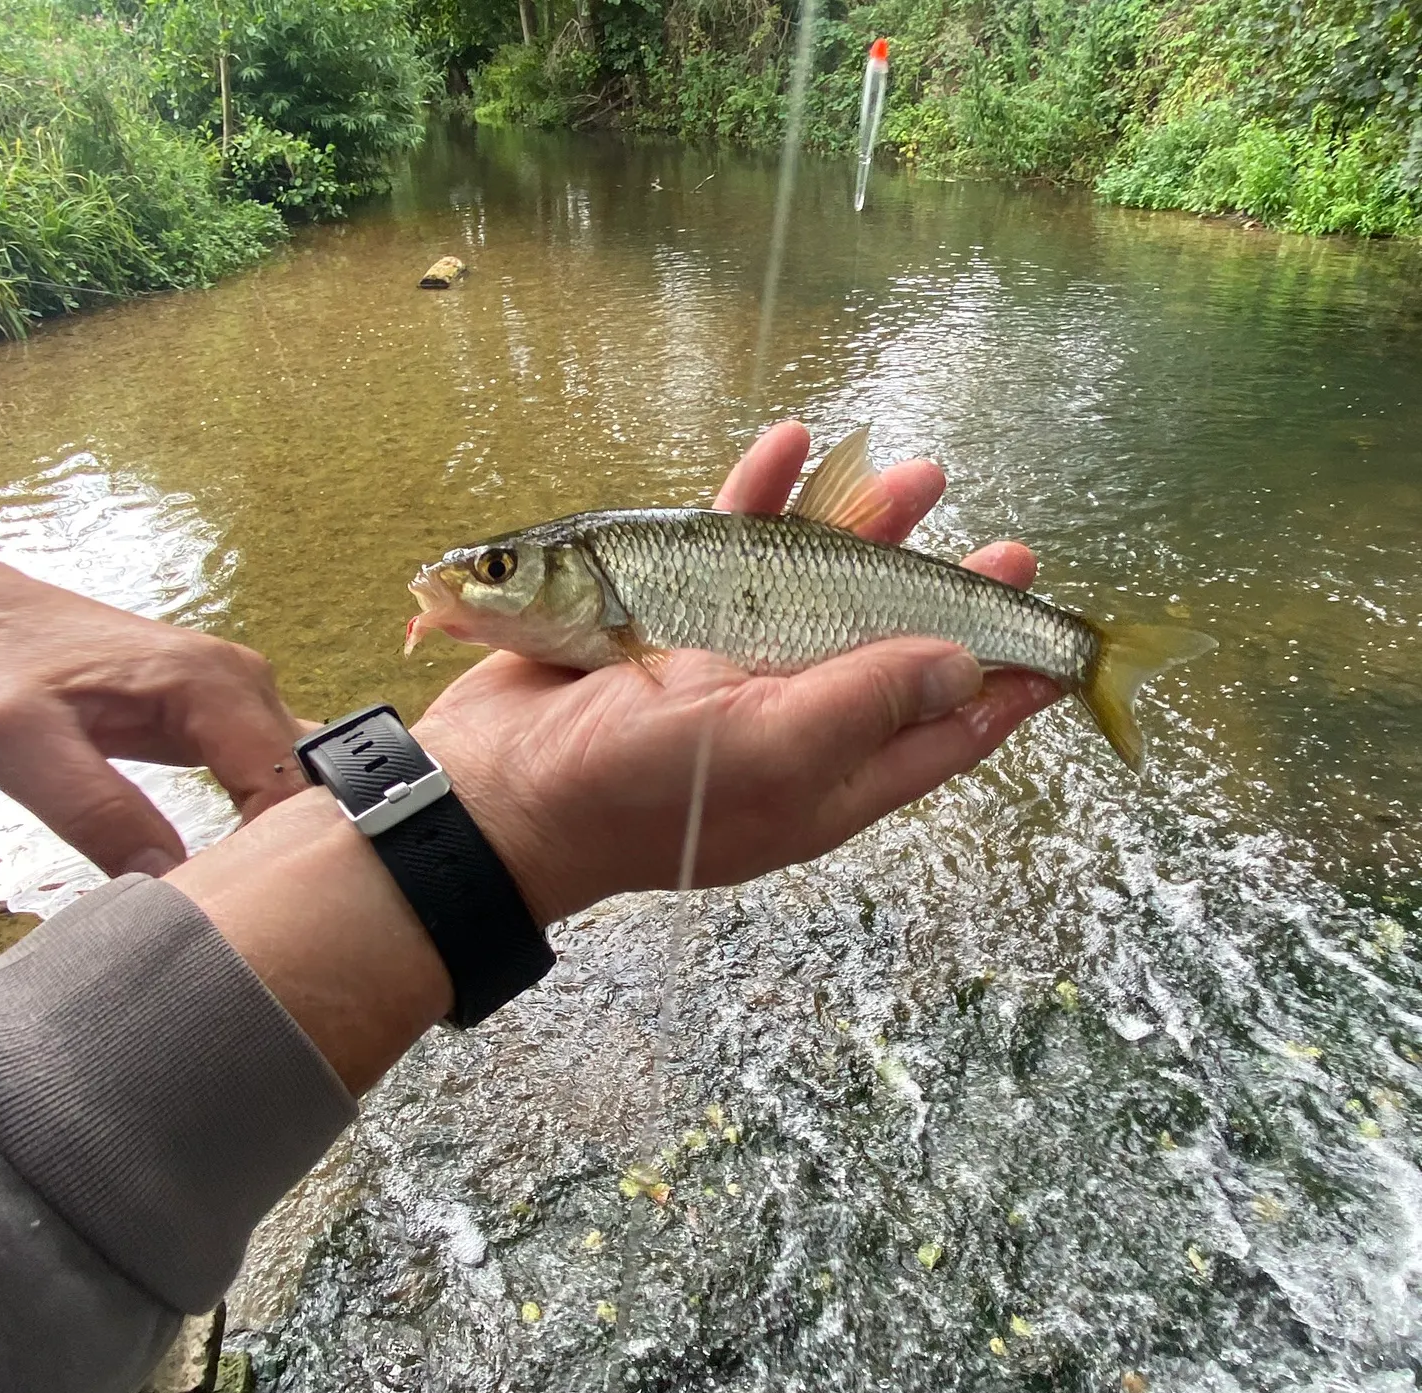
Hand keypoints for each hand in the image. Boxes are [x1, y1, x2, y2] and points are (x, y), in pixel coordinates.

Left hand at [0, 546, 308, 877]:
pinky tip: (234, 850)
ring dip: (278, 833)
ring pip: (299, 779)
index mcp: (212, 684)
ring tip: (233, 881)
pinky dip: (266, 814)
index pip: (287, 785)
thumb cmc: (2, 670)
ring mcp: (247, 694)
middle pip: (304, 783)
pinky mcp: (233, 712)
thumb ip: (97, 813)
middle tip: (233, 902)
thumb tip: (170, 879)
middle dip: (280, 848)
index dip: (270, 852)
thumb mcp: (23, 746)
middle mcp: (248, 682)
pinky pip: (277, 769)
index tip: (228, 898)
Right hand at [417, 422, 1060, 923]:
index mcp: (829, 772)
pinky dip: (760, 492)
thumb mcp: (768, 750)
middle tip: (1010, 551)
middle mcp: (789, 717)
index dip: (1003, 688)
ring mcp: (729, 663)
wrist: (494, 788)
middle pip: (891, 650)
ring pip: (818, 585)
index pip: (939, 732)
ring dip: (866, 527)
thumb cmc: (631, 789)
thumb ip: (871, 702)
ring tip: (919, 475)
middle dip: (951, 598)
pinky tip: (790, 442)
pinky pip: (727, 543)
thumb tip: (971, 665)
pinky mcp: (670, 615)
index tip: (1059, 647)